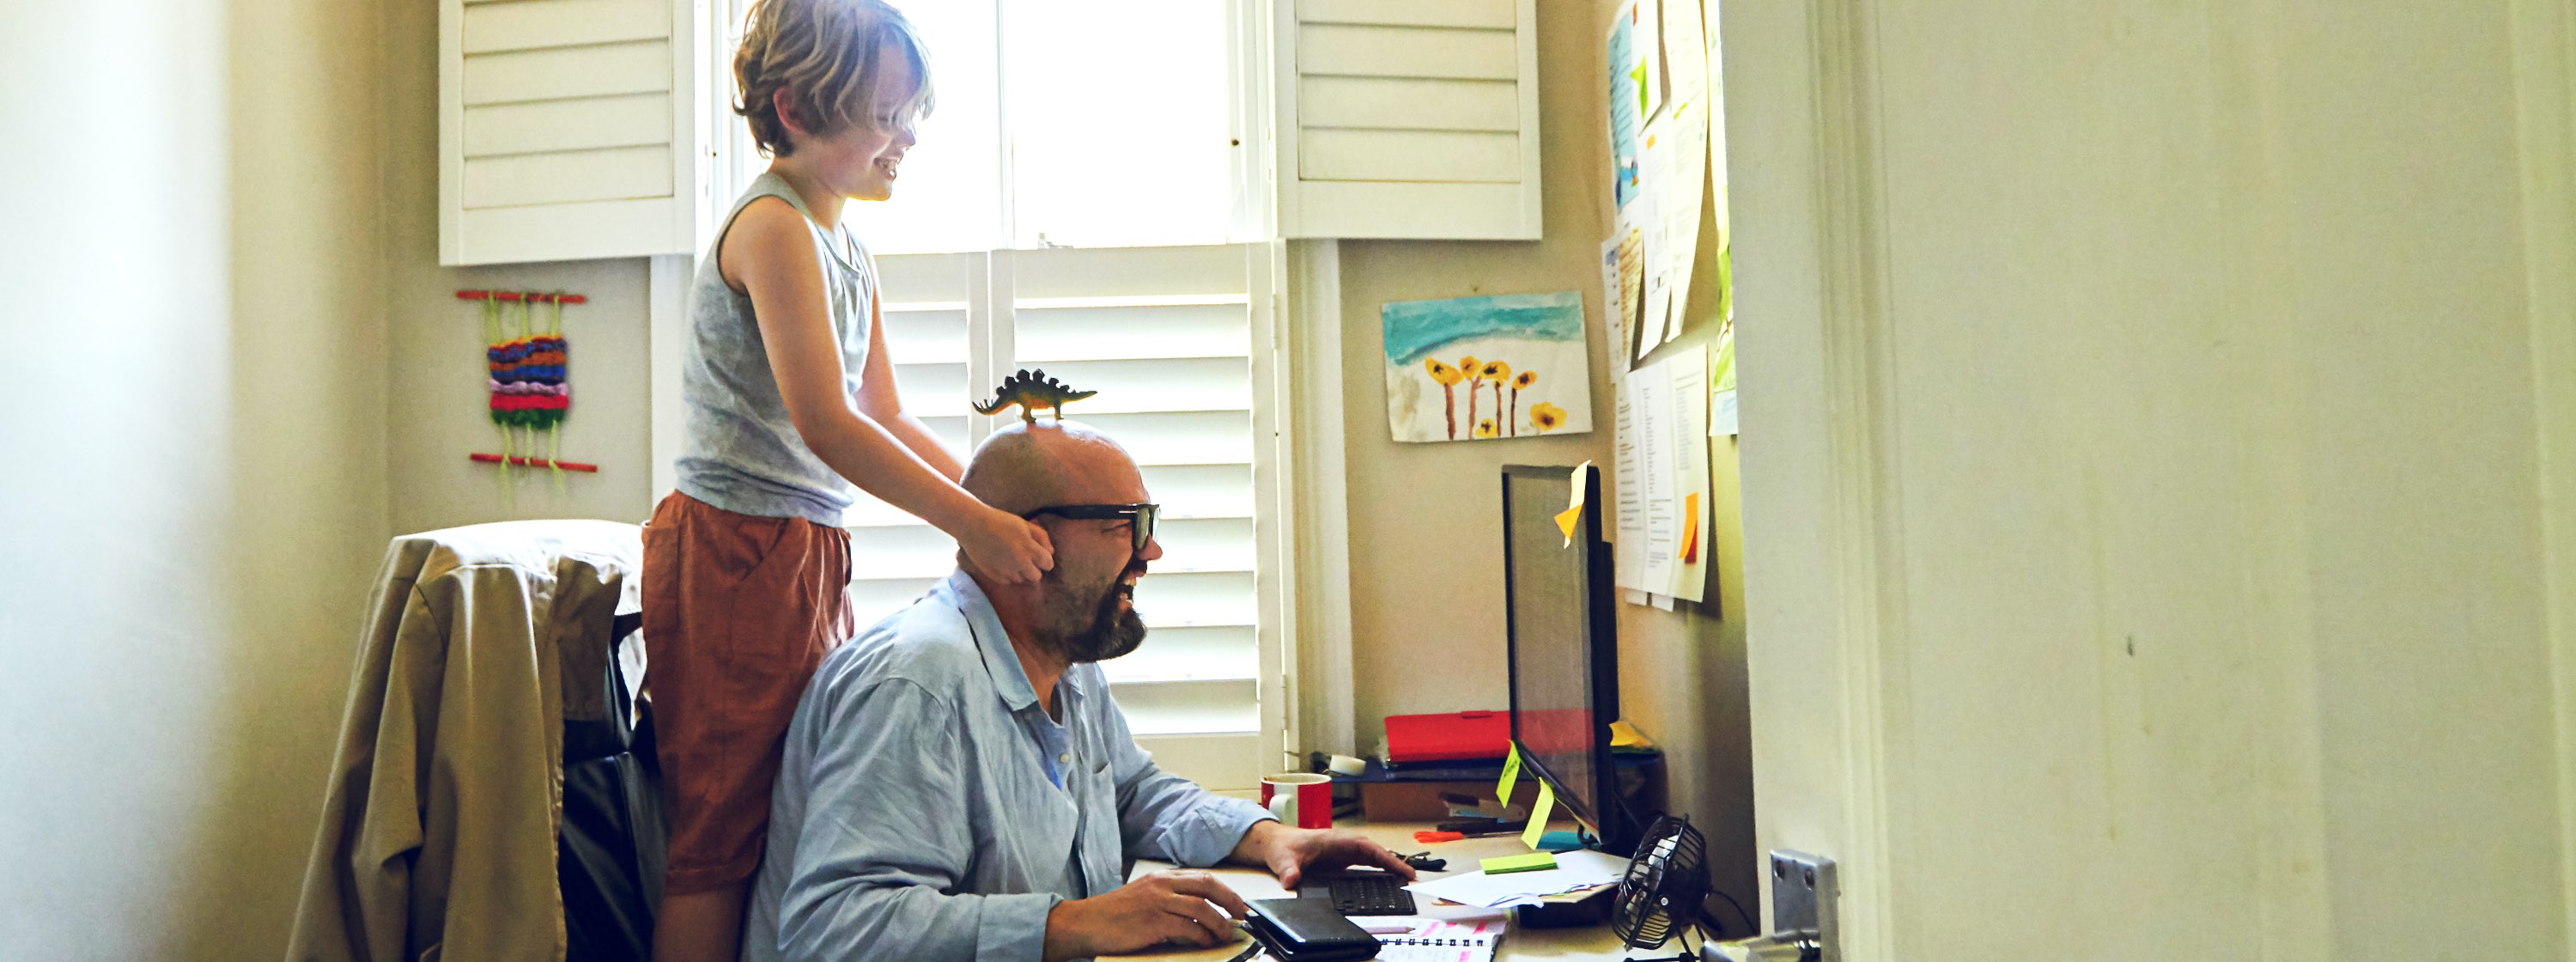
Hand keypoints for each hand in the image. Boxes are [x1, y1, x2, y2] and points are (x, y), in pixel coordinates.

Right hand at [960, 507, 1053, 583]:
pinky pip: (1007, 581)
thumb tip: (1051, 552)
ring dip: (1020, 572)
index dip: (1045, 559)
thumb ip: (1042, 537)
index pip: (1048, 564)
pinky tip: (1001, 562)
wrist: (973, 525)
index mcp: (1029, 548)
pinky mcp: (994, 575)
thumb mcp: (1025, 524)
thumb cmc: (1001, 521)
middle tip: (1025, 558)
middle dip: (1034, 568)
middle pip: (1036, 576)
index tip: (1038, 554)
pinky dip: (1007, 574)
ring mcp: (1006, 571)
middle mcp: (1020, 563)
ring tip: (1011, 558)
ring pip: (1021, 580)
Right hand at [1042, 869, 1250, 961]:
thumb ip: (1168, 898)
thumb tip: (1198, 911)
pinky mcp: (1153, 922)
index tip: (1237, 904)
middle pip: (1207, 885)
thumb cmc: (1113, 915)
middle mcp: (1161, 885)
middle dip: (1230, 900)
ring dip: (1219, 923)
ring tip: (1226, 934)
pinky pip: (1188, 927)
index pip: (1202, 877)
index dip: (1225, 890)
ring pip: (1201, 907)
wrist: (1086, 924)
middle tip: (1242, 916)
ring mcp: (1157, 902)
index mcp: (1161, 877)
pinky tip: (1206, 942)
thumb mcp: (1143, 896)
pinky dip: (1202, 936)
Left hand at [1242, 822, 1417, 891]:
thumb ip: (1288, 870)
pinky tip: (1389, 878)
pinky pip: (1365, 863)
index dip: (1385, 857)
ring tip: (1407, 879)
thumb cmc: (1282, 846)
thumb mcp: (1284, 859)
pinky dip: (1379, 868)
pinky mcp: (1341, 859)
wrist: (1275, 843)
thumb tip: (1291, 880)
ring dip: (1389, 866)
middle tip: (1412, 878)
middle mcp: (1343, 844)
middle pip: (1375, 852)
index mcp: (1335, 840)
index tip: (1400, 868)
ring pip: (1373, 856)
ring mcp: (1343, 851)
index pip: (1366, 847)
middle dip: (1394, 863)